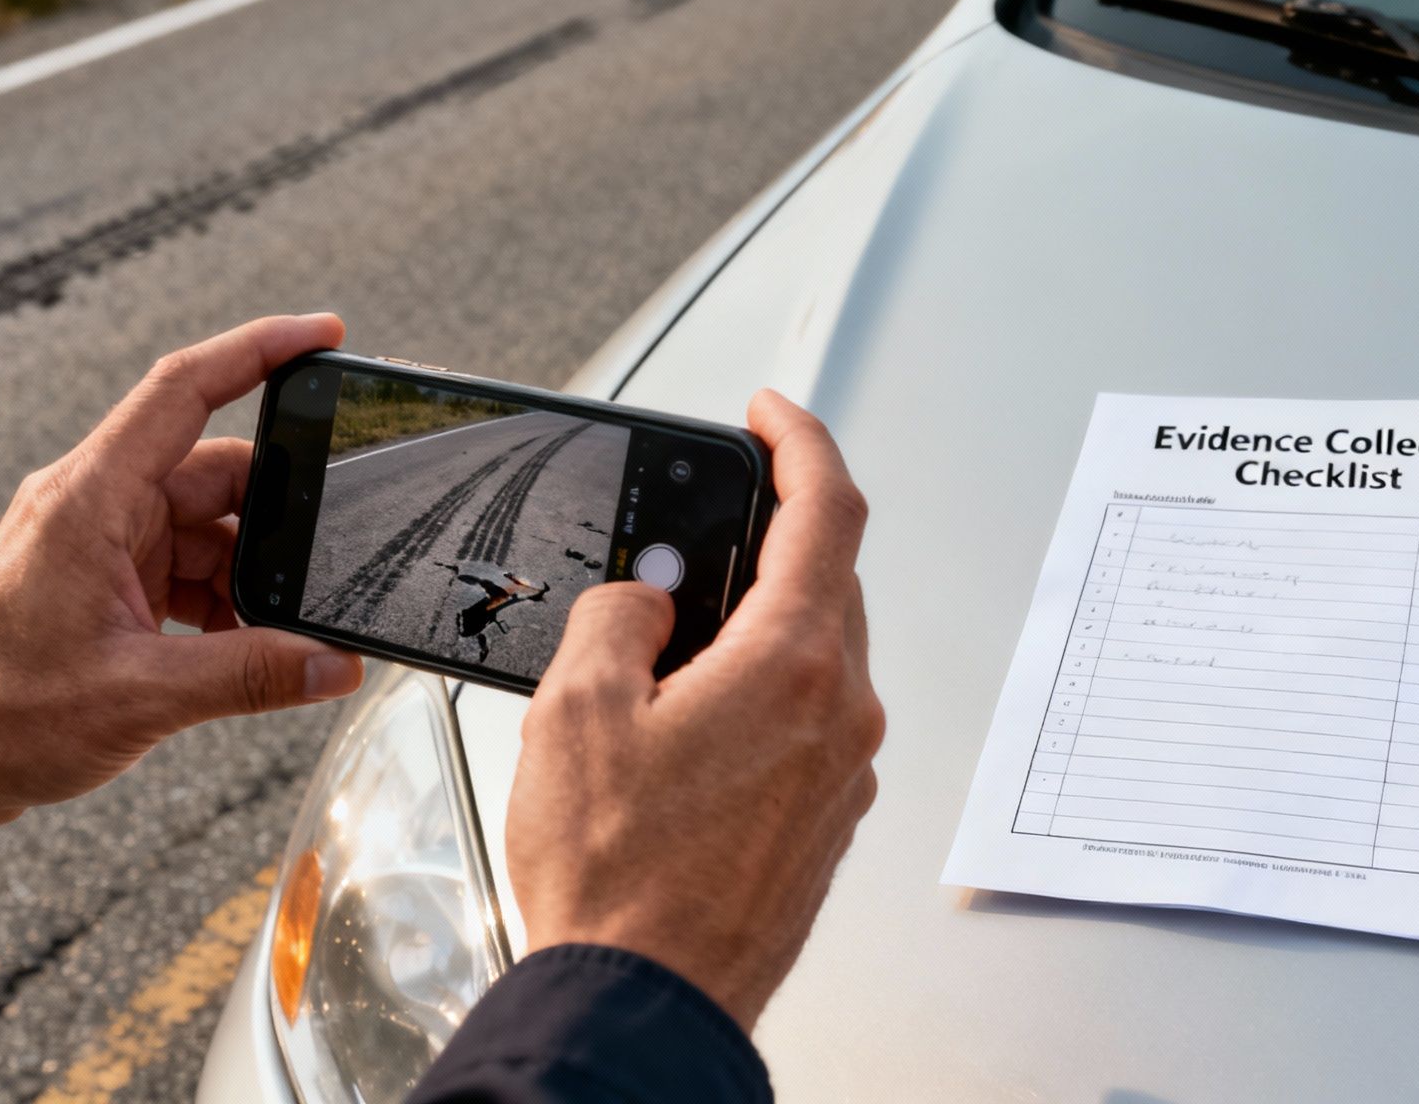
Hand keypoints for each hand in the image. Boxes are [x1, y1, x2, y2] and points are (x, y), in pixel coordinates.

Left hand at [0, 315, 365, 840]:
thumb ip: (251, 676)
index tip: (323, 333)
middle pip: (216, 472)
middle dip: (276, 523)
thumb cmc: (0, 712)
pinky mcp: (104, 576)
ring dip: (247, 576)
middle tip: (321, 567)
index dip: (259, 350)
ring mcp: (99, 538)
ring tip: (266, 636)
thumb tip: (334, 664)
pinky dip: (222, 600)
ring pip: (208, 526)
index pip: (185, 390)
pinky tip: (235, 648)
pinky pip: (186, 565)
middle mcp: (96, 503)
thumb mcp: (142, 696)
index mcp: (92, 498)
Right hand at [506, 390, 881, 1030]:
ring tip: (672, 651)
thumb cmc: (617, 881)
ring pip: (818, 655)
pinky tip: (693, 727)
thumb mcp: (575, 710)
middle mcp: (841, 713)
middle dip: (766, 544)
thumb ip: (618, 617)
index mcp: (793, 664)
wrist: (645, 1003)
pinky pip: (810, 721)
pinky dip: (765, 695)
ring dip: (761, 627)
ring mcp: (843, 773)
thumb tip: (646, 601)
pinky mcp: (828, 820)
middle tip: (695, 544)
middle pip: (826, 582)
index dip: (799, 441)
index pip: (828, 510)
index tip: (769, 415)